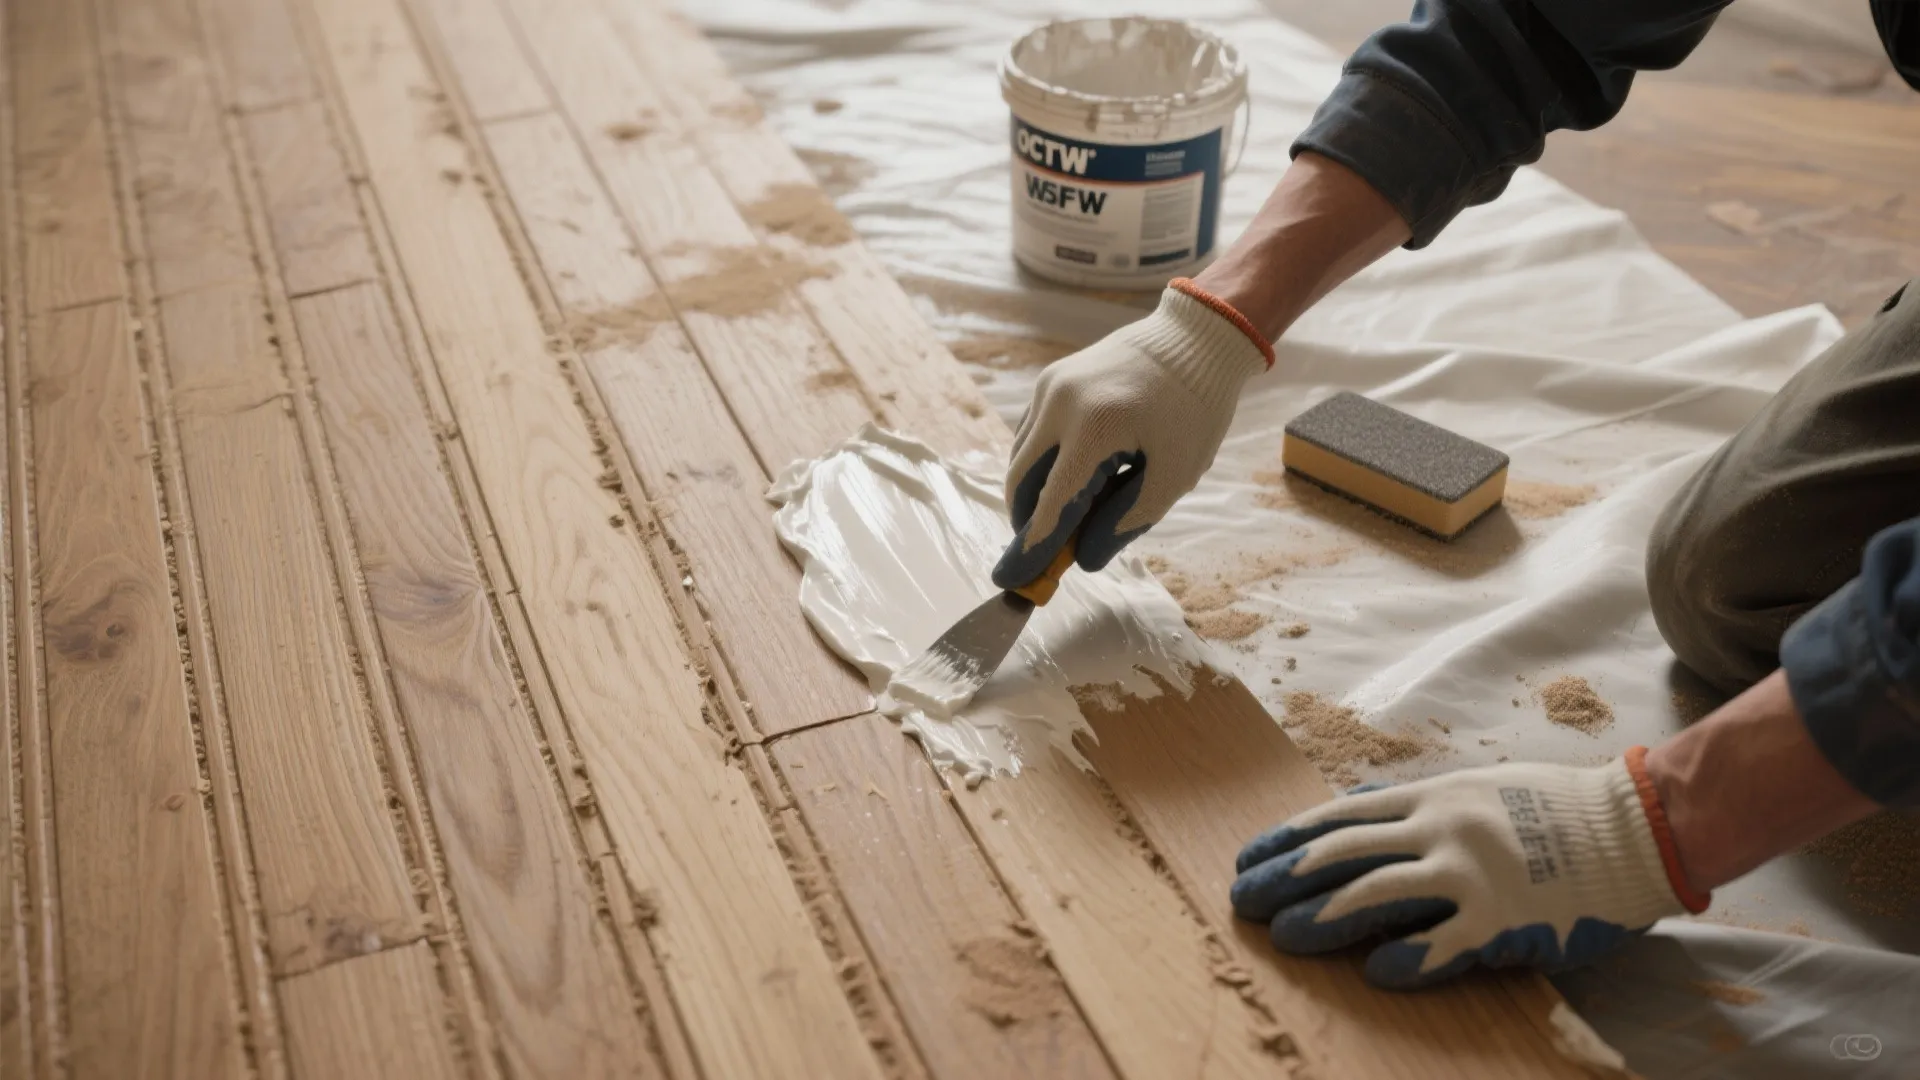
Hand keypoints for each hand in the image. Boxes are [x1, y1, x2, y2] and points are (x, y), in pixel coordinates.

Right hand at [993, 282, 1268, 588]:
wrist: (1194, 336)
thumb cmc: (1195, 408)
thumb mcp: (1175, 474)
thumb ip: (1128, 520)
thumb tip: (1084, 557)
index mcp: (1096, 427)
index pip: (1052, 502)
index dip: (1034, 546)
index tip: (1013, 580)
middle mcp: (1060, 403)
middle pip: (1021, 481)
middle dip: (1027, 523)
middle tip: (1040, 556)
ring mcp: (1049, 388)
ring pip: (1020, 458)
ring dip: (1034, 495)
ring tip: (1067, 518)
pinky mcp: (1050, 380)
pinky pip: (1031, 435)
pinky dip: (1041, 466)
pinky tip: (1068, 482)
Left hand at [1231, 751, 1701, 989]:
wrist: (1634, 826)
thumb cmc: (1554, 809)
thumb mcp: (1476, 790)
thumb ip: (1418, 810)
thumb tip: (1356, 822)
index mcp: (1429, 797)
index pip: (1337, 817)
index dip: (1287, 840)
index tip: (1249, 858)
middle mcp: (1439, 828)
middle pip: (1341, 854)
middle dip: (1285, 879)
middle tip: (1244, 901)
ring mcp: (1470, 872)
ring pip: (1375, 895)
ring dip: (1322, 918)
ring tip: (1284, 937)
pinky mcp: (1503, 918)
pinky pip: (1441, 944)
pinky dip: (1403, 960)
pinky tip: (1373, 975)